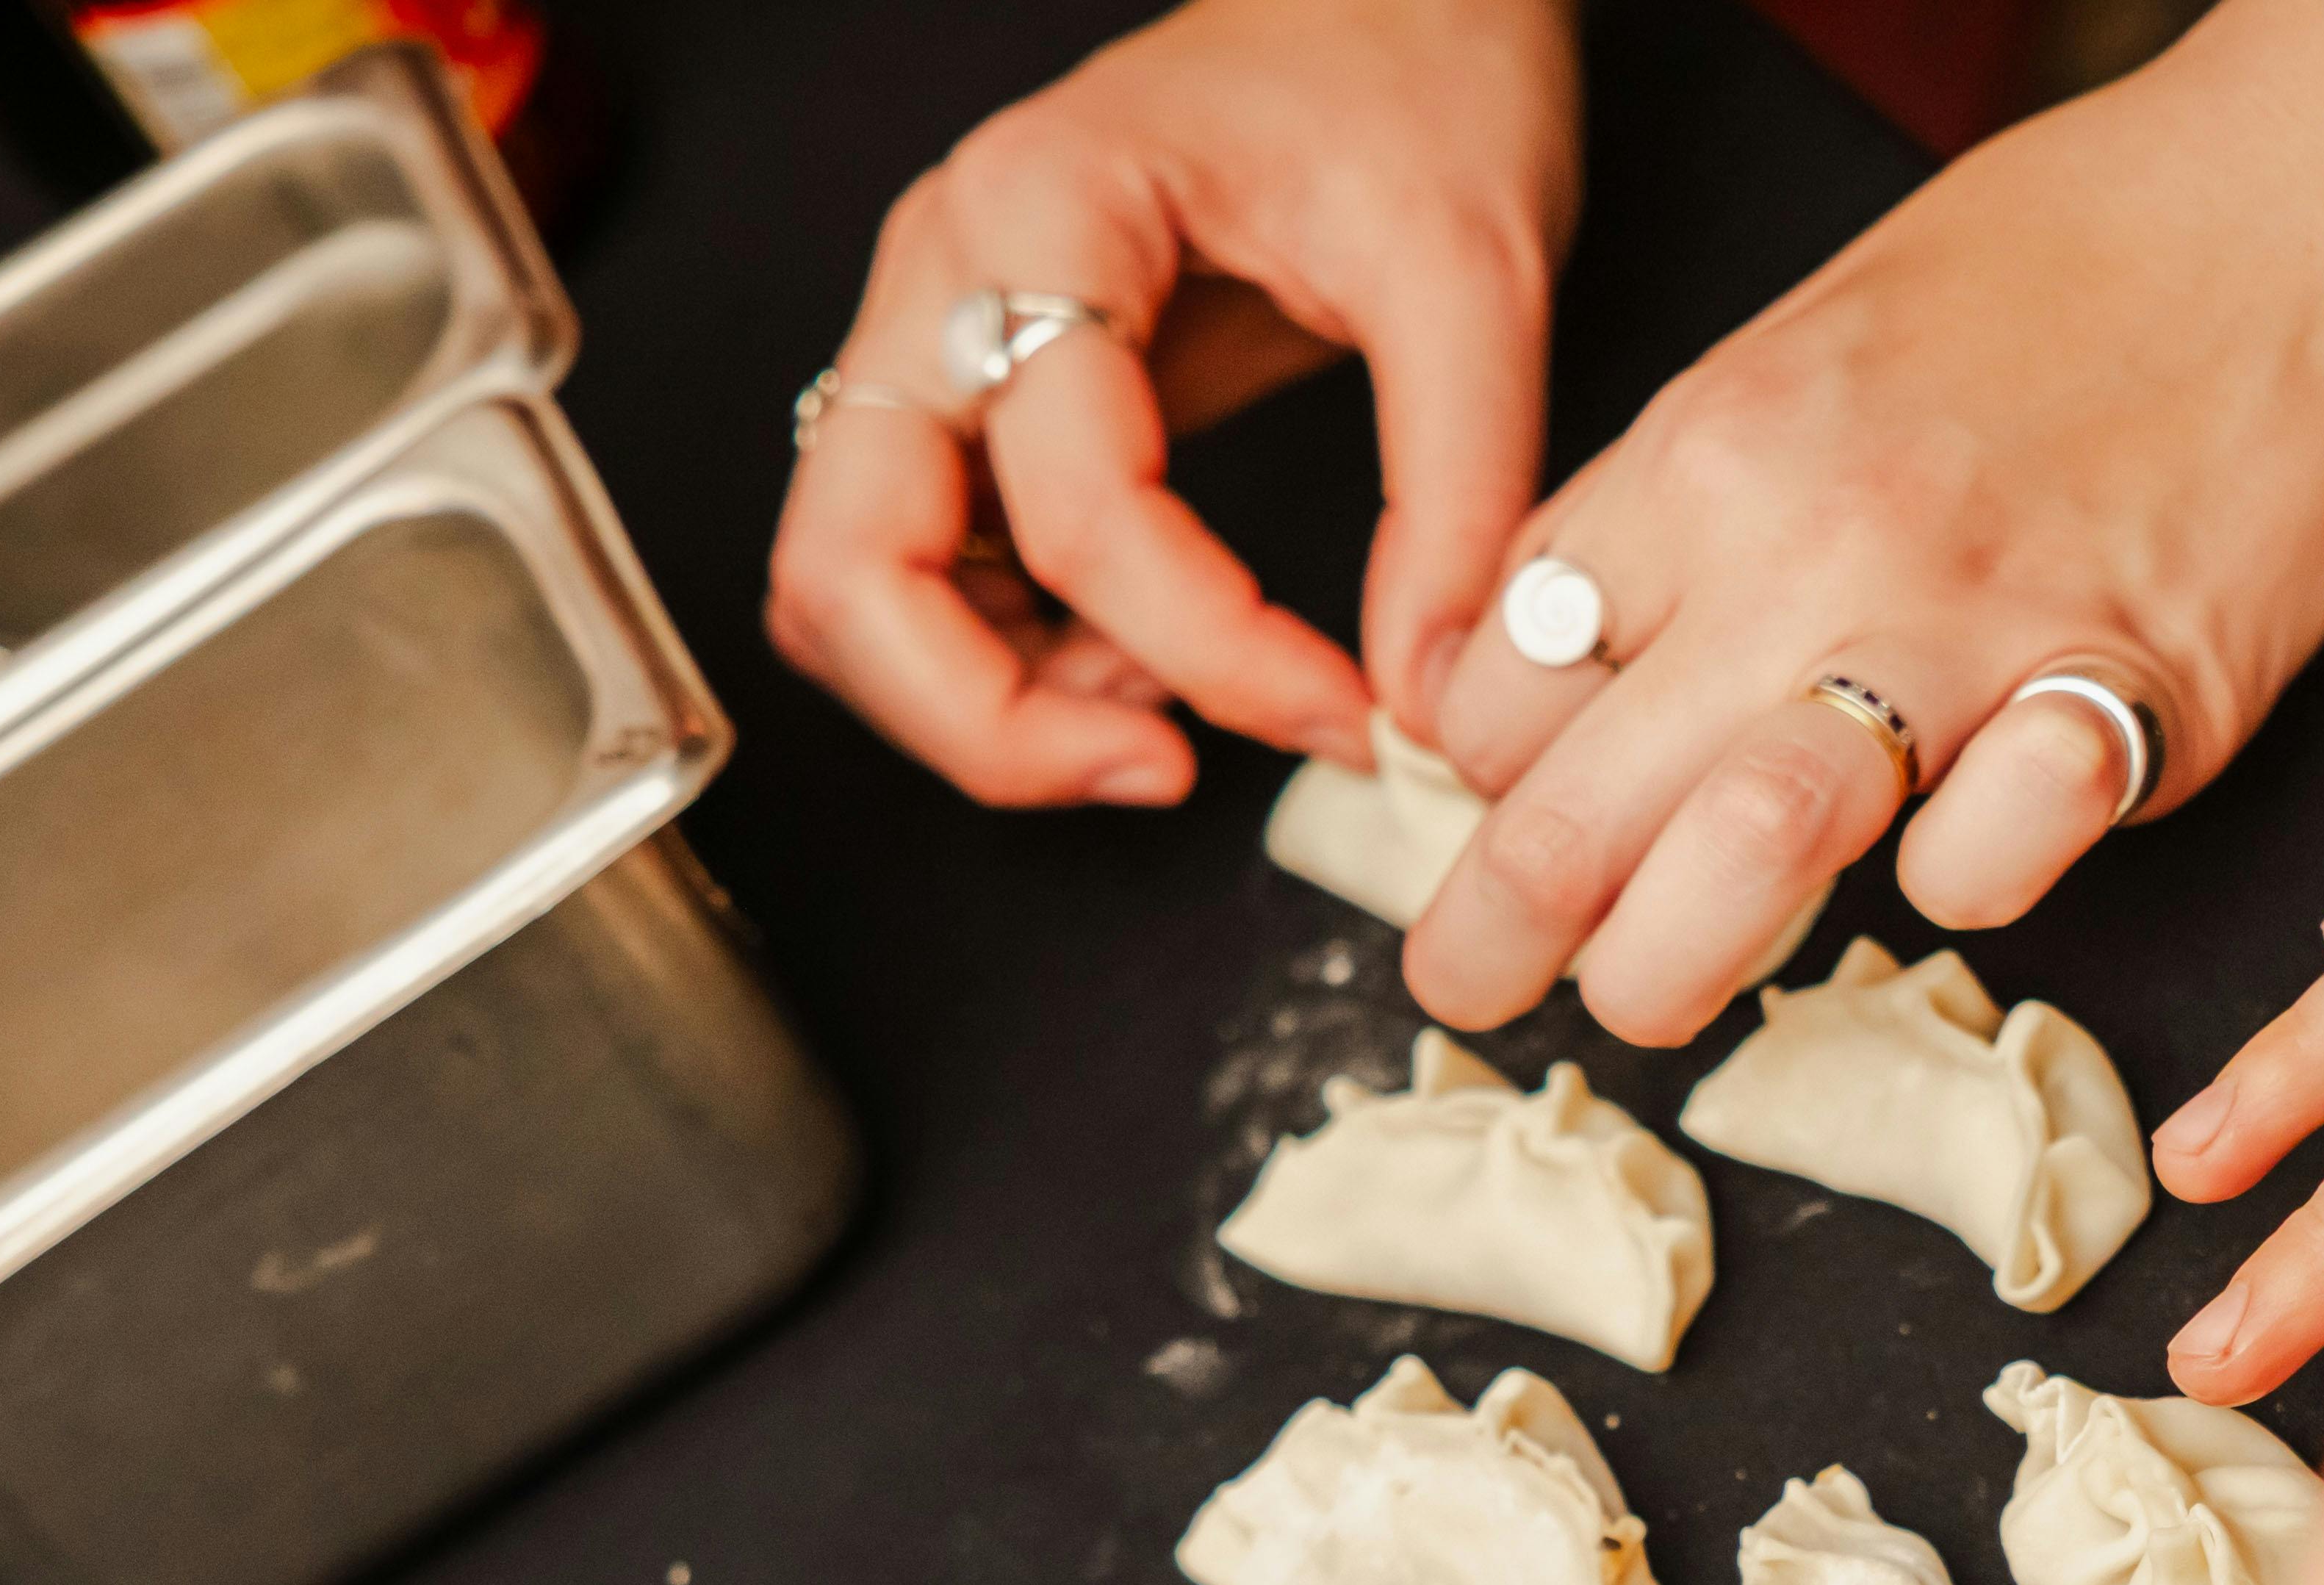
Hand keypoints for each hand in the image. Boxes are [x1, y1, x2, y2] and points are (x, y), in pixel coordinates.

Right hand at [767, 0, 1579, 806]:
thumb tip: (1429, 696)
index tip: (1343, 711)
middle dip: (989, 720)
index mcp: (1038, 208)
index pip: (1069, 503)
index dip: (1207, 649)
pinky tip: (1140, 672)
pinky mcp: (966, 404)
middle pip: (847, 568)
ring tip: (1162, 725)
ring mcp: (931, 343)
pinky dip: (1002, 661)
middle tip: (1162, 770)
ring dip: (981, 702)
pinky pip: (915, 578)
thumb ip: (1459, 492)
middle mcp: (940, 278)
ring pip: (848, 592)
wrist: (1386, 4)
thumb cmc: (1408, 85)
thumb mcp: (1476, 274)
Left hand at [1402, 45, 2323, 1043]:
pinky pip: (1989, 865)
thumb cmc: (2058, 274)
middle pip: (1575, 805)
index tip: (1506, 814)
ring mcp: (1970, 628)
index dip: (1481, 777)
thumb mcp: (1796, 350)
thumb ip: (1677, 514)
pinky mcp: (2127, 702)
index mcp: (1709, 451)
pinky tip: (1971, 844)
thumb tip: (1546, 665)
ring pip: (1749, 853)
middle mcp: (1810, 544)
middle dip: (1489, 940)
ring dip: (1669, 968)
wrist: (2300, 215)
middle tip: (1472, 986)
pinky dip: (1962, 884)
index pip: (1507, 679)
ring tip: (1654, 998)